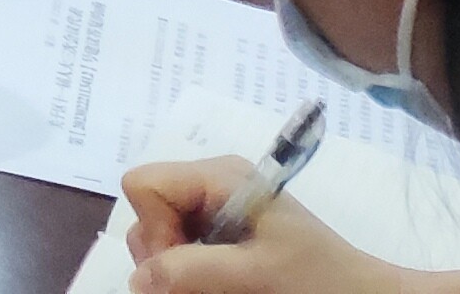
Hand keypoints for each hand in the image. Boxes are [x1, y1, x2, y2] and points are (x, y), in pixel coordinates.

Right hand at [120, 157, 422, 292]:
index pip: (144, 185)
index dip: (155, 229)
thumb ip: (194, 270)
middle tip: (206, 285)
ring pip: (160, 238)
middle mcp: (209, 186)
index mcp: (218, 176)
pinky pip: (182, 251)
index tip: (187, 267)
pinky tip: (221, 287)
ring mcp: (214, 211)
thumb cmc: (320, 280)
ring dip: (178, 272)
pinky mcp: (223, 236)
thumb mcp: (257, 274)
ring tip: (218, 288)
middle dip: (165, 256)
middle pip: (148, 214)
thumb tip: (138, 279)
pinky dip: (191, 276)